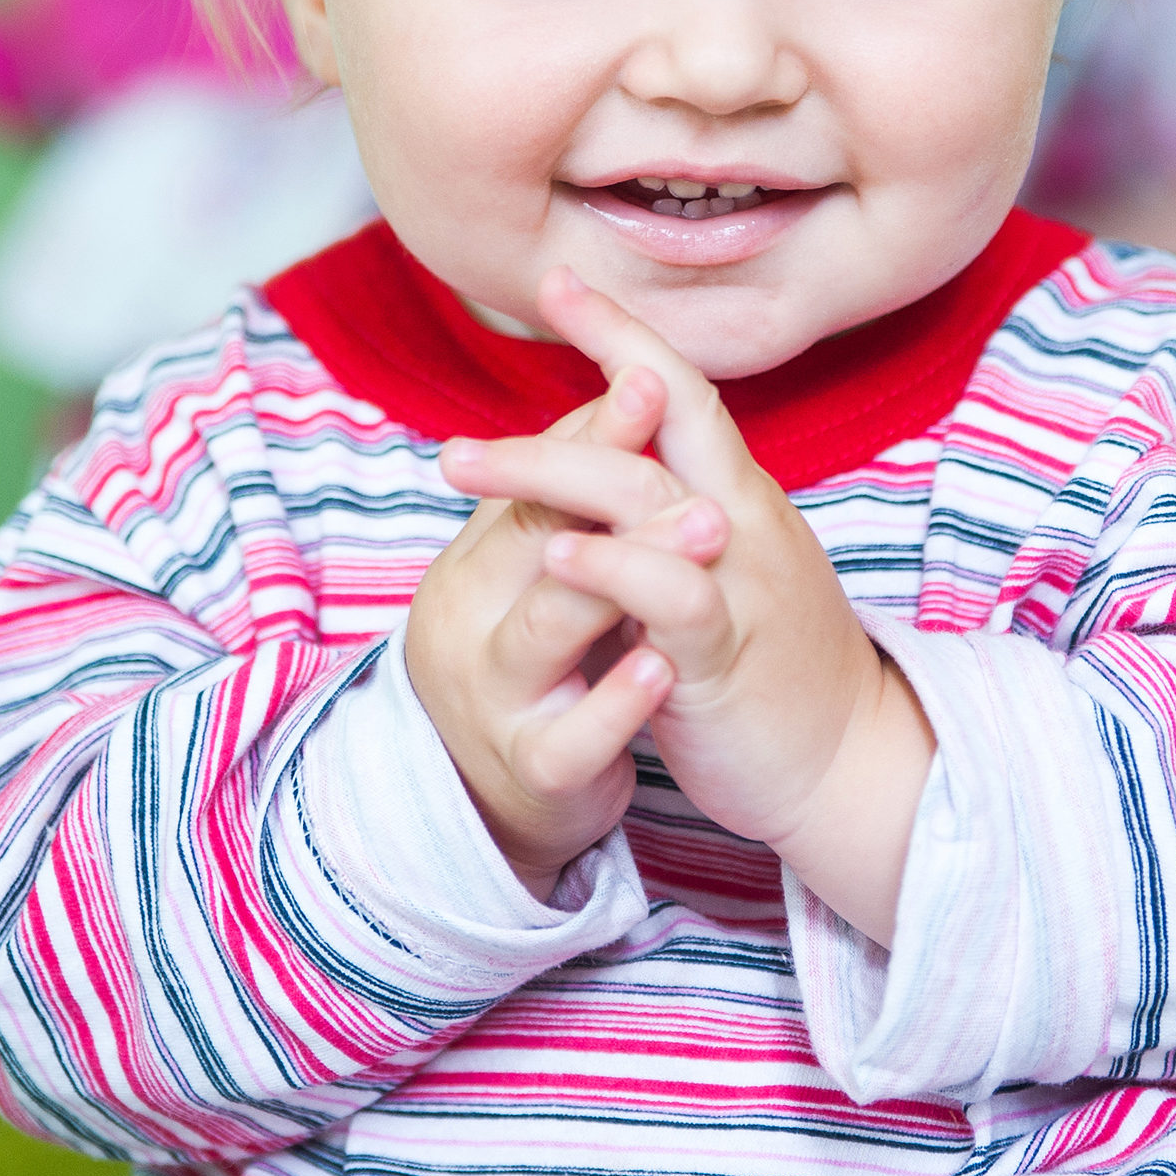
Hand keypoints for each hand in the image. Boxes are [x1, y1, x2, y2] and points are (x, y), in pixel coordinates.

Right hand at [405, 366, 722, 899]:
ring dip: (621, 574)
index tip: (647, 377)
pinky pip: (572, 738)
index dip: (596, 426)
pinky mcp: (536, 769)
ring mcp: (500, 695)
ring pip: (546, 624)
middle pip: (533, 532)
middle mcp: (474, 617)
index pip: (540, 475)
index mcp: (480, 558)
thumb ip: (579, 489)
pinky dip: (617, 701)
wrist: (503, 800)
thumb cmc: (543, 657)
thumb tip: (627, 376)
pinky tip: (662, 668)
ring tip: (701, 534)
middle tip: (677, 437)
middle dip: (608, 480)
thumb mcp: (543, 569)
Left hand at [449, 269, 935, 944]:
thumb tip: (602, 465)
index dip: (621, 331)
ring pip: (647, 492)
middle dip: (566, 382)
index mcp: (736, 493)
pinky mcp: (730, 650)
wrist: (853, 762)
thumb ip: (669, 516)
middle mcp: (741, 515)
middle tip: (484, 363)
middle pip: (663, 412)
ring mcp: (738, 577)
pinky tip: (554, 553)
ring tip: (467, 462)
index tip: (557, 281)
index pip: (680, 388)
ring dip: (551, 466)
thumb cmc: (771, 664)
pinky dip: (611, 567)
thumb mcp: (721, 570)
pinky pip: (672, 593)